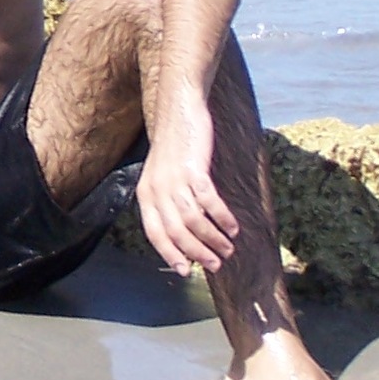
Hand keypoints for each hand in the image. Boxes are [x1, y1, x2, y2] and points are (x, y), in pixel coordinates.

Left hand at [135, 112, 238, 275]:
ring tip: (228, 249)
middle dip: (197, 253)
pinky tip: (233, 227)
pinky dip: (222, 218)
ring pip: (193, 222)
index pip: (155, 234)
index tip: (186, 271)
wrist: (179, 108)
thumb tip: (185, 233)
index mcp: (145, 194)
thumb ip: (167, 201)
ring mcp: (174, 180)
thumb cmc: (175, 145)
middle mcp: (156, 189)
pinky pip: (209, 202)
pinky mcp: (194, 169)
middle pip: (177, 233)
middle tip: (216, 265)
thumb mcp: (161, 175)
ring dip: (213, 240)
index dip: (170, 255)